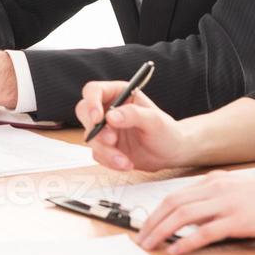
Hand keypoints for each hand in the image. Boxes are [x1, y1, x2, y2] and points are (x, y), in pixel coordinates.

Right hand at [76, 80, 190, 172]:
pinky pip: (97, 154)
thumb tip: (110, 116)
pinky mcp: (104, 147)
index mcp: (118, 94)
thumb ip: (133, 114)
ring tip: (125, 161)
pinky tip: (126, 164)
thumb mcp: (154, 120)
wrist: (170, 154)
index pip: (93, 91)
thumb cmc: (166, 131)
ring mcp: (104, 129)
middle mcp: (107, 109)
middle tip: (112, 140)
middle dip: (96, 129)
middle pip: (84, 113)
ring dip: (106, 151)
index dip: (91, 102)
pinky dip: (109, 161)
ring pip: (90, 137)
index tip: (98, 118)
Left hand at [132, 167, 254, 254]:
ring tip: (149, 245)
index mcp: (214, 181)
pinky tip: (176, 250)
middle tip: (139, 238)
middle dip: (151, 222)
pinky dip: (187, 241)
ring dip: (161, 231)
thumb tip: (197, 216)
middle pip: (172, 204)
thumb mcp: (240, 189)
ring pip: (182, 216)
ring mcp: (226, 204)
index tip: (144, 225)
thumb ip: (218, 198)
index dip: (155, 211)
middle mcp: (216, 189)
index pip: (175, 195)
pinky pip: (205, 232)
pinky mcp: (238, 220)